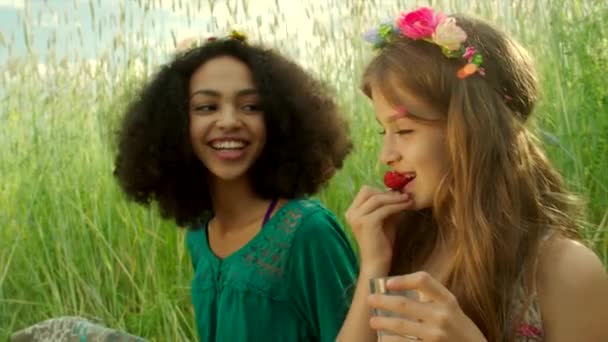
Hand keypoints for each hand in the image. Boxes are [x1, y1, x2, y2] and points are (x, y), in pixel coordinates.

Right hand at [345, 186, 412, 271]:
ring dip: (395, 198)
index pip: (366, 191)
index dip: (382, 190)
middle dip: (388, 192)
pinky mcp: (366, 223)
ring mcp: (357, 218)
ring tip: (409, 199)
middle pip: (369, 191)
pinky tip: (407, 206)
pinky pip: (384, 209)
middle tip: (405, 195)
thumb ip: (387, 206)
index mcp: (352, 212)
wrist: (377, 264)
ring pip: (378, 198)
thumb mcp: (384, 220)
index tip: (399, 193)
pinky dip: (397, 206)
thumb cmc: (381, 243)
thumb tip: (399, 191)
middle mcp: (351, 213)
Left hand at [368, 272, 486, 341]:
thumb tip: (401, 287)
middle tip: (370, 300)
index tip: (388, 283)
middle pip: (404, 304)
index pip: (423, 280)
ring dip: (382, 323)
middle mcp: (442, 316)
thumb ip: (432, 297)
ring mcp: (435, 335)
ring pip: (400, 326)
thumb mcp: (451, 308)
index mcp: (447, 300)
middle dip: (382, 301)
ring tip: (373, 322)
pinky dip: (391, 341)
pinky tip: (383, 340)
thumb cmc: (459, 328)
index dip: (403, 279)